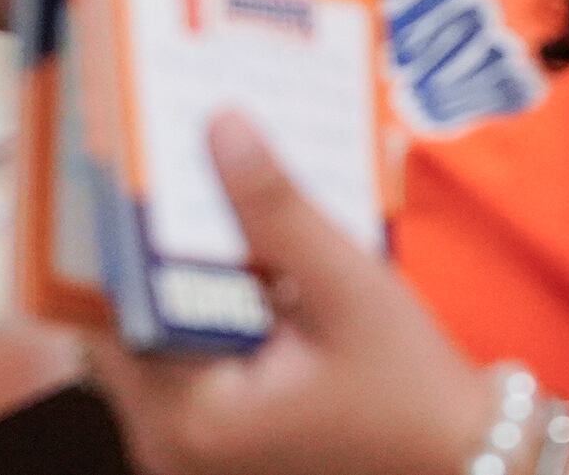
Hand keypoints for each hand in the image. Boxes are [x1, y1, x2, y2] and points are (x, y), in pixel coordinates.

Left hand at [87, 116, 493, 474]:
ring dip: (170, 268)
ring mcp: (184, 445)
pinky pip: (177, 353)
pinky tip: (231, 252)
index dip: (111, 228)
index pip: (108, 305)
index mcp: (189, 418)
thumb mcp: (346, 289)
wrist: (460, 458)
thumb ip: (276, 210)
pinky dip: (195, 304)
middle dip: (144, 240)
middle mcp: (168, 442)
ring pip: (148, 330)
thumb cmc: (410, 394)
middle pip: (121, 315)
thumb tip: (218, 127)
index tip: (121, 158)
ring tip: (197, 190)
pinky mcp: (207, 434)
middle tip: (159, 154)